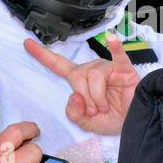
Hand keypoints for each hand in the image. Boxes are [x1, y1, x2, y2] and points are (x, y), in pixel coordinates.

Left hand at [25, 34, 139, 135]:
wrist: (135, 123)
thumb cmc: (114, 119)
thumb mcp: (87, 123)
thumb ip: (74, 113)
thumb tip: (75, 96)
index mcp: (81, 80)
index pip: (59, 65)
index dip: (43, 55)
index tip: (27, 44)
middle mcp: (92, 70)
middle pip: (76, 75)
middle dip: (84, 97)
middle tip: (94, 111)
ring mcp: (108, 68)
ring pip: (93, 75)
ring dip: (98, 96)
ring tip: (106, 107)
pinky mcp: (125, 69)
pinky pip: (119, 57)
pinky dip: (116, 47)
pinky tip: (113, 39)